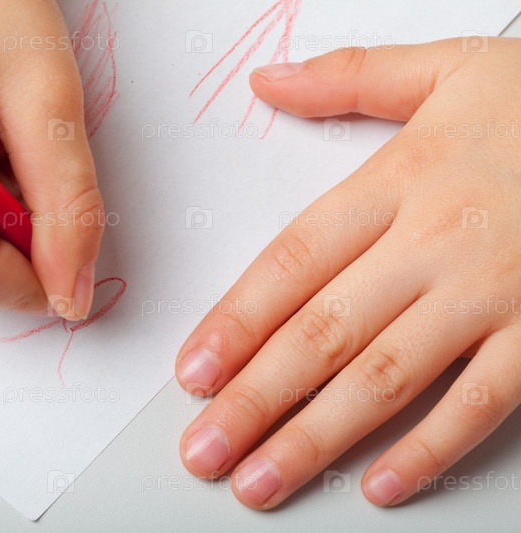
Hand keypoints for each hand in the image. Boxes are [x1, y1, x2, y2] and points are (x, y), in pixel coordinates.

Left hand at [176, 37, 520, 508]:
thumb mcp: (446, 71)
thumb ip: (350, 78)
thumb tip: (270, 81)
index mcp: (398, 183)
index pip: (292, 263)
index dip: (235, 322)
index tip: (192, 372)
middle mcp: (435, 244)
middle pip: (322, 333)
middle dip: (254, 400)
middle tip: (204, 450)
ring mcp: (492, 294)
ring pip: (385, 378)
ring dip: (315, 438)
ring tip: (261, 480)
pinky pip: (482, 402)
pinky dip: (430, 448)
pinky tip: (379, 485)